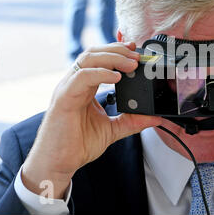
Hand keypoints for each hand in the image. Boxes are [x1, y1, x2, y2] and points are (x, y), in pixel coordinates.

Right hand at [22, 42, 161, 198]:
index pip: (100, 59)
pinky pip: (81, 77)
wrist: (58, 163)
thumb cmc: (78, 145)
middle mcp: (75, 83)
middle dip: (118, 50)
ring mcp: (68, 88)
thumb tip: (155, 118)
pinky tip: (116, 77)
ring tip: (131, 64)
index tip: (136, 51)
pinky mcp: (64, 98)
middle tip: (137, 56)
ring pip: (88, 59)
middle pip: (94, 53)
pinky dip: (100, 73)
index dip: (117, 51)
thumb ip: (133, 121)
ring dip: (112, 57)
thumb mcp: (112, 129)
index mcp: (85, 86)